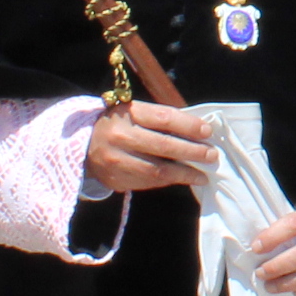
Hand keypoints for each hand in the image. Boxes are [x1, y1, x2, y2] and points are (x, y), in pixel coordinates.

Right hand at [86, 99, 219, 196]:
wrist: (83, 146)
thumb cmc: (119, 125)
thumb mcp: (134, 113)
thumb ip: (160, 119)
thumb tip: (197, 131)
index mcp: (128, 113)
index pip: (164, 118)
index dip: (188, 125)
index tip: (207, 132)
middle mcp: (121, 137)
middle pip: (164, 146)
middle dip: (192, 152)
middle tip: (212, 155)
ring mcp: (117, 161)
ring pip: (158, 171)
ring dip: (185, 173)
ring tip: (203, 175)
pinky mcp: (117, 180)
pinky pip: (149, 182)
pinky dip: (170, 181)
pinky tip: (184, 179)